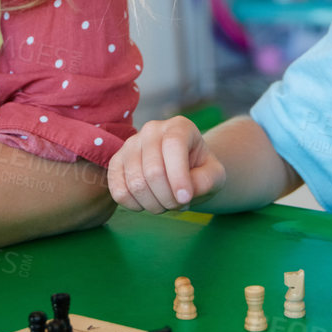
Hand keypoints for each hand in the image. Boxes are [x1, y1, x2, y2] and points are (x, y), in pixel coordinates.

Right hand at [107, 117, 225, 212]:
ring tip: (165, 203)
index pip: (173, 146)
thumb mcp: (216, 175)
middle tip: (178, 204)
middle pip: (153, 170)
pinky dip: (134, 205)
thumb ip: (206, 180)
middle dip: (168, 198)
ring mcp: (130, 144)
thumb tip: (183, 191)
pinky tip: (147, 203)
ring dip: (153, 204)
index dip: (178, 176)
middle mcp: (151, 130)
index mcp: (179, 126)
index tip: (185, 198)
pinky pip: (118, 190)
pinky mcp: (116, 162)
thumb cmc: (200, 171)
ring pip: (135, 183)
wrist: (184, 172)